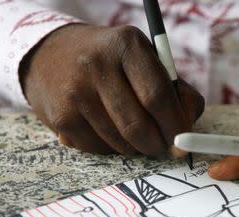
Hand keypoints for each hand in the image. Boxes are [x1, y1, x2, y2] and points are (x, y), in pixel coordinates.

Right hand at [20, 24, 203, 155]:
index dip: (175, 126)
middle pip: (138, 125)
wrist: (52, 54)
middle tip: (162, 147)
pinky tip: (107, 130)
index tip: (182, 141)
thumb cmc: (113, 62)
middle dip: (157, 145)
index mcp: (127, 45)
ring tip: (134, 134)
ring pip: (120, 142)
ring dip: (135, 147)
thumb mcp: (146, 60)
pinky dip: (111, 148)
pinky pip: (98, 149)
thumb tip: (187, 126)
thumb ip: (176, 90)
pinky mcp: (61, 117)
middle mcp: (97, 65)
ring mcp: (75, 92)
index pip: (158, 97)